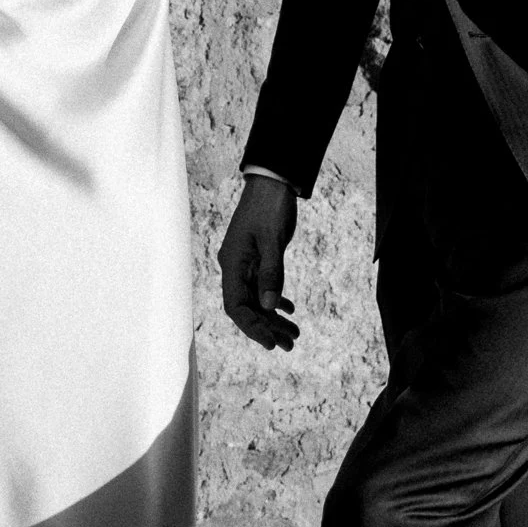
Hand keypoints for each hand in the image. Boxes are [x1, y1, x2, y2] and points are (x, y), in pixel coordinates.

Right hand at [219, 177, 299, 350]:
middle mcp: (235, 267)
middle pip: (247, 308)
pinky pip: (262, 286)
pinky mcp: (257, 258)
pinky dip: (275, 300)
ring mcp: (245, 263)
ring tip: (295, 335)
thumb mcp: (272, 239)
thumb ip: (271, 272)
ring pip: (256, 299)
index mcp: (232, 263)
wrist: (272, 182)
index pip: (236, 306)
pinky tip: (289, 309)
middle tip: (290, 344)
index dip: (252, 328)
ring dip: (274, 318)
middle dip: (267, 328)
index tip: (271, 344)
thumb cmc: (269, 207)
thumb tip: (270, 306)